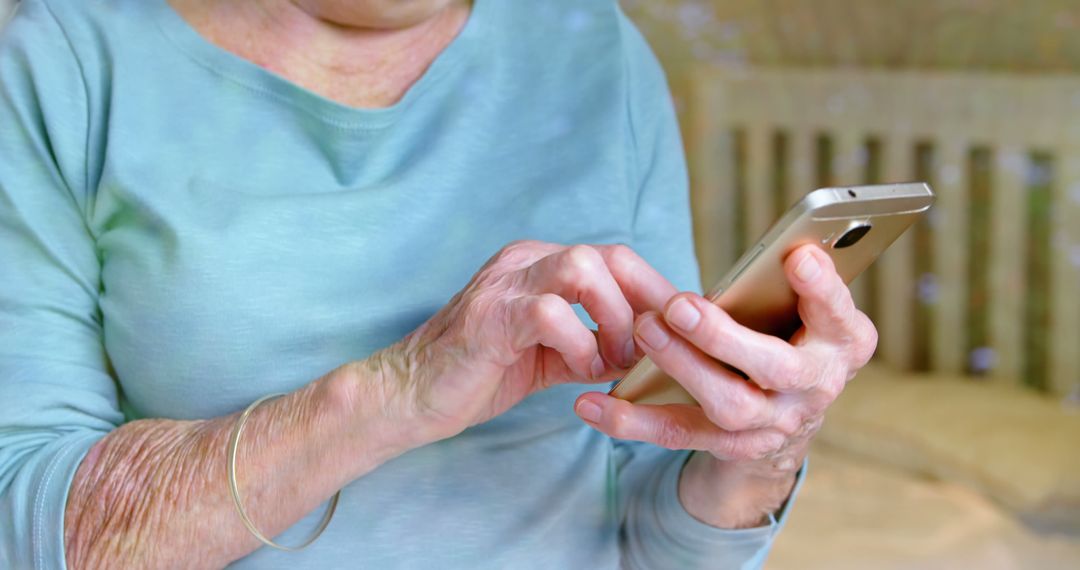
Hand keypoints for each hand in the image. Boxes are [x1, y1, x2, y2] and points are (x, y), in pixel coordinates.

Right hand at [361, 240, 679, 444]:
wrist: (411, 394)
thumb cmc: (479, 373)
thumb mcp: (549, 353)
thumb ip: (592, 342)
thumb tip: (647, 349)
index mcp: (540, 264)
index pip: (615, 258)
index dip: (655, 293)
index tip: (679, 332)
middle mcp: (525, 260)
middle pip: (609, 254)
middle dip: (645, 304)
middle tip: (651, 350)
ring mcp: (505, 283)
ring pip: (584, 268)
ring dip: (613, 320)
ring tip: (610, 360)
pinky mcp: (490, 315)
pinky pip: (552, 313)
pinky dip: (580, 344)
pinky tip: (579, 370)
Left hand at [574, 244, 877, 478]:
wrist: (792, 407)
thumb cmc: (795, 331)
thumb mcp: (813, 305)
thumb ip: (800, 280)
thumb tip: (789, 249)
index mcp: (843, 342)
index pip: (838, 314)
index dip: (821, 289)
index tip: (797, 257)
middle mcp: (814, 388)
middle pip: (774, 367)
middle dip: (723, 337)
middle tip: (678, 304)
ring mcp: (773, 423)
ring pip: (727, 404)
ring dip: (680, 366)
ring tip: (642, 329)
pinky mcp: (730, 445)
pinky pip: (678, 433)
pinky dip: (632, 420)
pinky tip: (591, 404)